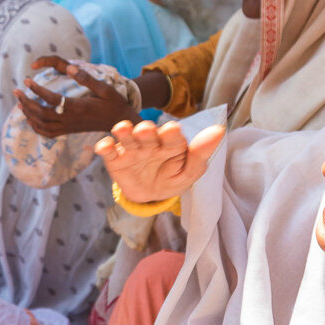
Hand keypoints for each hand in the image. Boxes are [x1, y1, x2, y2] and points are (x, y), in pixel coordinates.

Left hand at [15, 58, 140, 137]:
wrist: (120, 122)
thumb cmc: (114, 103)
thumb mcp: (104, 88)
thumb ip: (86, 78)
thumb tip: (70, 67)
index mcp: (78, 108)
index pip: (51, 100)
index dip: (36, 90)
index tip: (26, 81)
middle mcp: (70, 120)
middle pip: (41, 115)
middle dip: (26, 103)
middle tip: (17, 91)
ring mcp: (68, 127)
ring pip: (42, 125)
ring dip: (28, 114)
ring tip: (20, 102)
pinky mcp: (68, 131)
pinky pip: (48, 133)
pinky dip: (36, 126)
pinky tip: (30, 117)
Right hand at [97, 120, 224, 204]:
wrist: (151, 196)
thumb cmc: (173, 177)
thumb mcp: (190, 171)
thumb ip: (202, 153)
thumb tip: (220, 130)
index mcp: (170, 143)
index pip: (172, 137)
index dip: (171, 133)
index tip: (172, 130)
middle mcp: (150, 142)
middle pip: (147, 133)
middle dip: (146, 131)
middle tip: (146, 130)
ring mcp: (132, 150)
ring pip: (127, 137)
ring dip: (124, 132)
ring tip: (122, 129)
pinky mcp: (116, 160)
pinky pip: (109, 152)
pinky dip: (105, 147)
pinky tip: (104, 146)